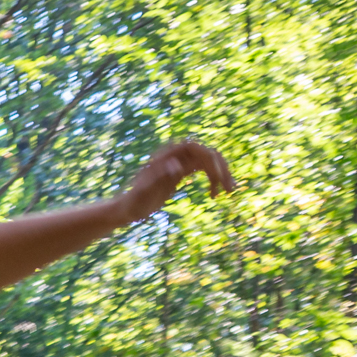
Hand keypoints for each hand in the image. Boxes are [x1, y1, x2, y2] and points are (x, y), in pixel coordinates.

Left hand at [113, 139, 235, 223]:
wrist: (126, 209)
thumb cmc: (134, 202)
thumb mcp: (145, 192)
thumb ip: (159, 178)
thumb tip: (177, 165)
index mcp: (166, 155)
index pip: (194, 147)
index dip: (209, 158)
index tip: (217, 176)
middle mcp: (174, 155)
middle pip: (204, 153)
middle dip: (219, 168)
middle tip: (229, 188)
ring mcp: (178, 163)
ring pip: (207, 161)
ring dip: (220, 174)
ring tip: (230, 191)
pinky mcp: (180, 173)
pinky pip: (203, 170)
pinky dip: (212, 180)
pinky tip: (214, 196)